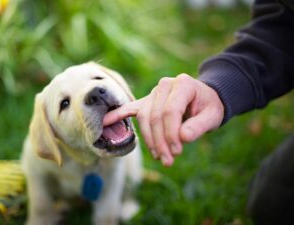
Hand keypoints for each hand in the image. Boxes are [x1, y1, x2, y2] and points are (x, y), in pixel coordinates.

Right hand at [103, 74, 223, 166]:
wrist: (203, 98)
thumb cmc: (209, 107)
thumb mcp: (213, 116)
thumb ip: (199, 126)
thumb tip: (183, 138)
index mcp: (183, 84)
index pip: (170, 111)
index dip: (171, 134)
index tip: (176, 152)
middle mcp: (165, 85)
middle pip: (155, 116)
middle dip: (160, 141)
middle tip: (168, 161)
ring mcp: (154, 93)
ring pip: (144, 117)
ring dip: (149, 139)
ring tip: (159, 156)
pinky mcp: (147, 101)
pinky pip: (131, 108)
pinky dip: (118, 115)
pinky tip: (105, 122)